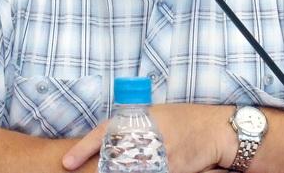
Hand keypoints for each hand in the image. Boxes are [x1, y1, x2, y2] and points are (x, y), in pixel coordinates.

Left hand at [62, 103, 235, 172]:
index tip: (67, 162)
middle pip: (115, 158)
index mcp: (141, 117)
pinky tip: (148, 170)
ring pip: (131, 170)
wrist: (217, 130)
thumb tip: (112, 144)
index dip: (84, 148)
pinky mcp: (173, 166)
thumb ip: (136, 129)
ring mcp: (160, 150)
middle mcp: (147, 132)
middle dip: (103, 169)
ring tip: (125, 170)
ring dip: (125, 171)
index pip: (105, 131)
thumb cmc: (186, 122)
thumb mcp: (158, 117)